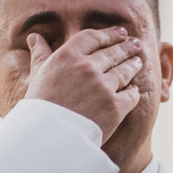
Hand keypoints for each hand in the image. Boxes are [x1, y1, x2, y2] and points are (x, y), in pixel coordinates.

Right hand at [23, 27, 143, 140]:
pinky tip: (134, 89)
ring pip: (125, 71)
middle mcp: (87, 67)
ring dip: (133, 65)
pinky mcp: (115, 107)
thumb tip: (34, 37)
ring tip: (137, 62)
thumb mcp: (38, 76)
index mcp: (67, 56)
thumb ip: (40, 55)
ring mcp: (103, 87)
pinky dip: (133, 91)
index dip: (110, 34)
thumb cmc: (40, 107)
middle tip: (135, 44)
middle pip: (113, 52)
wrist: (48, 138)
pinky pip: (131, 95)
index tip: (120, 33)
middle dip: (127, 47)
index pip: (94, 37)